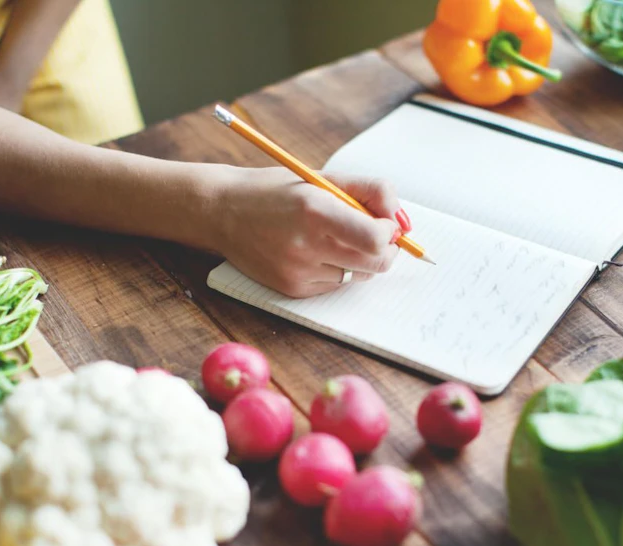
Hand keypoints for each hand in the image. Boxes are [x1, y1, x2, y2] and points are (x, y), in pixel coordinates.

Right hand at [207, 167, 409, 297]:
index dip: (390, 232)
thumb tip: (400, 219)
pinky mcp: (292, 290)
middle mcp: (306, 246)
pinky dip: (336, 270)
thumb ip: (369, 191)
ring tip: (338, 239)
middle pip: (375, 265)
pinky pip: (334, 285)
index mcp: (315, 211)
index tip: (384, 222)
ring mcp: (298, 272)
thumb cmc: (277, 191)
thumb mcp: (323, 178)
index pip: (376, 239)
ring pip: (357, 277)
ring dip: (360, 260)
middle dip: (385, 250)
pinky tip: (315, 252)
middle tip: (375, 234)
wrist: (222, 212)